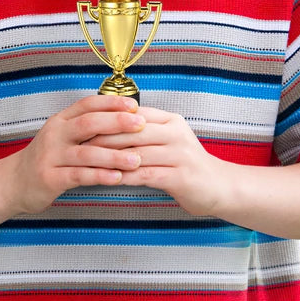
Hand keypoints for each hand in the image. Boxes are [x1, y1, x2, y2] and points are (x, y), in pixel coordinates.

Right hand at [6, 95, 145, 214]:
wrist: (13, 182)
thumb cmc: (47, 157)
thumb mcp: (62, 135)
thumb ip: (86, 127)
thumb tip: (123, 118)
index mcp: (61, 120)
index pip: (87, 104)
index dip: (111, 102)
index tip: (134, 104)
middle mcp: (55, 134)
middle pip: (88, 123)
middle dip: (117, 122)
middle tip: (140, 124)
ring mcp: (51, 156)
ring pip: (86, 153)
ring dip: (114, 156)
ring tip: (136, 159)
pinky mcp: (50, 178)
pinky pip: (79, 176)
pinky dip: (99, 176)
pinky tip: (117, 178)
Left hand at [86, 107, 226, 216]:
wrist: (219, 186)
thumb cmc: (186, 163)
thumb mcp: (169, 139)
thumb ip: (146, 131)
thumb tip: (110, 124)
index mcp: (171, 120)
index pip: (135, 114)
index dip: (109, 119)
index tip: (86, 125)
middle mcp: (176, 134)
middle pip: (134, 132)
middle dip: (105, 137)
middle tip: (80, 143)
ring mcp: (180, 155)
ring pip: (138, 153)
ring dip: (111, 158)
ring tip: (88, 162)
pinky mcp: (180, 177)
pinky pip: (146, 175)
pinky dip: (125, 177)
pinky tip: (109, 180)